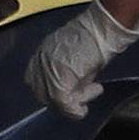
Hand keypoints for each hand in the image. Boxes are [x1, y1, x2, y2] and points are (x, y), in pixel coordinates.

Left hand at [24, 0, 138, 119]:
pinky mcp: (59, 79)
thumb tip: (74, 90)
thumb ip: (69, 72)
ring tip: (92, 94)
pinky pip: (63, 103)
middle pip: (40, 92)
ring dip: (73, 103)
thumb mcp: (78, 56)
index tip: (68, 94)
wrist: (104, 28)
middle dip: (61, 99)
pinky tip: (83, 109)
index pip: (34, 79)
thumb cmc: (98, 36)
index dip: (50, 91)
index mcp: (42, 51)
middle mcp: (41, 60)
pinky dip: (74, 111)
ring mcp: (48, 69)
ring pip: (53, 99)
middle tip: (80, 99)